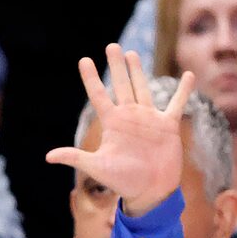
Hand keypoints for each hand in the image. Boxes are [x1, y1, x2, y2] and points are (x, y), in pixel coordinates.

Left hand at [46, 43, 195, 217]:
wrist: (149, 191)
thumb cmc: (122, 181)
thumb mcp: (97, 167)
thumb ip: (75, 157)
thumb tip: (48, 157)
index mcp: (112, 123)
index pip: (98, 95)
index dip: (91, 77)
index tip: (83, 60)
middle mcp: (129, 117)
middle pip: (121, 85)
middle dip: (116, 66)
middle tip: (111, 46)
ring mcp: (149, 119)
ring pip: (143, 88)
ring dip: (138, 71)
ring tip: (132, 54)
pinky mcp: (168, 125)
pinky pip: (177, 103)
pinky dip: (183, 90)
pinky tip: (188, 75)